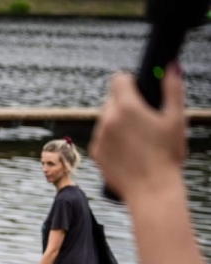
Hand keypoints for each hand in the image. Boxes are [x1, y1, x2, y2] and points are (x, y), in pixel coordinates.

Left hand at [89, 64, 187, 201]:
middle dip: (125, 105)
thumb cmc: (167, 156)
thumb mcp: (176, 120)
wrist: (151, 190)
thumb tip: (170, 66)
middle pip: (112, 100)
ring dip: (117, 124)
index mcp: (127, 107)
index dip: (129, 81)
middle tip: (143, 120)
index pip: (118, 79)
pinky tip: (128, 152)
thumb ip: (173, 89)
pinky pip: (101, 138)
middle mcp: (107, 119)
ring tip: (138, 140)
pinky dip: (111, 140)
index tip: (137, 88)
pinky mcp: (94, 152)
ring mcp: (98, 136)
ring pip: (106, 120)